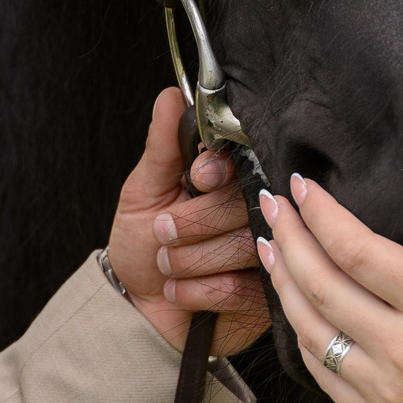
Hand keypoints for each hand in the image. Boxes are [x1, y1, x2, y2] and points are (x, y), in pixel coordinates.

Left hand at [106, 89, 269, 354]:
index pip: (241, 162)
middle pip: (240, 206)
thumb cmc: (141, 243)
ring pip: (240, 248)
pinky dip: (195, 292)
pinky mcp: (265, 296)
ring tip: (167, 265)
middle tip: (162, 234)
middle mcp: (253, 211)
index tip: (194, 179)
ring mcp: (264, 254)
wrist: (137, 306)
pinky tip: (179, 291)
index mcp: (229, 180)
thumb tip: (171, 95)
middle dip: (190, 225)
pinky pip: (238, 288)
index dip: (216, 172)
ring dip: (188, 262)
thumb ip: (162, 147)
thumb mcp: (143, 191)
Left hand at [258, 170, 402, 402]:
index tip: (300, 184)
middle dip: (289, 237)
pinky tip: (294, 307)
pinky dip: (300, 334)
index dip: (320, 214)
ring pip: (311, 329)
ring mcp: (385, 390)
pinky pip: (322, 373)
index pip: (356, 249)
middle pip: (320, 284)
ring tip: (269, 245)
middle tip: (270, 202)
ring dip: (283, 283)